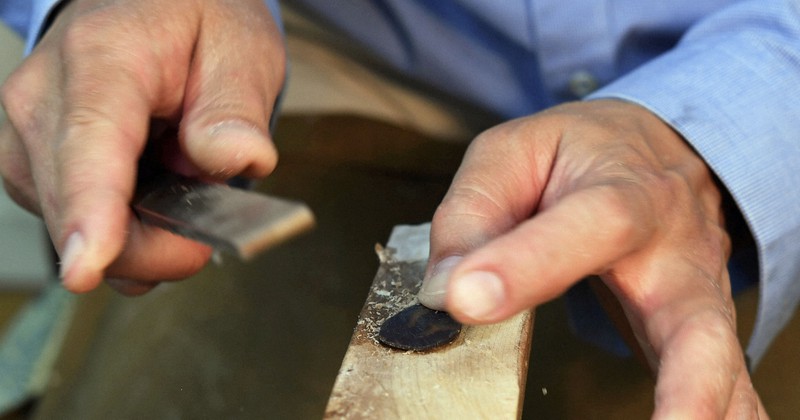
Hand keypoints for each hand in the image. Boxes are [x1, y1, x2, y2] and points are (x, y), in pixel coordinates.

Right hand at [0, 0, 284, 294]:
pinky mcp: (30, 161)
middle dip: (154, 241)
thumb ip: (235, 109)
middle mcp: (43, 96)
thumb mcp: (241, 50)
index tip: (88, 265)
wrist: (145, 6)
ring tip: (181, 183)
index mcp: (103, 57)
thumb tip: (232, 160)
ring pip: (69, 225)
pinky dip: (119, 227)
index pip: (90, 141)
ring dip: (138, 234)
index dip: (91, 210)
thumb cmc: (193, 22)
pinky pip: (70, 221)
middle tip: (212, 216)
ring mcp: (26, 132)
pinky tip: (150, 194)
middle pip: (78, 205)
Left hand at [419, 100, 765, 417]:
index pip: (587, 224)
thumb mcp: (514, 154)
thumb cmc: (578, 152)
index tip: (464, 298)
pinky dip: (725, 416)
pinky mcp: (700, 331)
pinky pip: (727, 385)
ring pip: (718, 365)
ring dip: (707, 409)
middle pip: (691, 319)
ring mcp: (697, 298)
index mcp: (625, 190)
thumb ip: (474, 213)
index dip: (526, 263)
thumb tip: (445, 291)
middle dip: (683, 383)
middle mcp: (674, 251)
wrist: (654, 149)